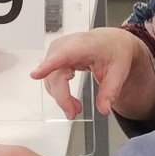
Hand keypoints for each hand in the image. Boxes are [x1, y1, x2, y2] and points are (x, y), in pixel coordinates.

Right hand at [30, 28, 154, 120]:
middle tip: (73, 112)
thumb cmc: (113, 51)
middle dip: (62, 96)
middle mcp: (66, 46)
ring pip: (50, 78)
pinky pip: (51, 78)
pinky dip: (59, 92)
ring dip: (61, 97)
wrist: (111, 42)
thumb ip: (110, 92)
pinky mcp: (54, 58)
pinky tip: (71, 100)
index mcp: (84, 45)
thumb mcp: (118, 73)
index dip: (48, 65)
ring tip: (77, 107)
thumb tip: (104, 109)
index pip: (62, 55)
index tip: (36, 75)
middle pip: (55, 74)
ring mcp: (57, 51)